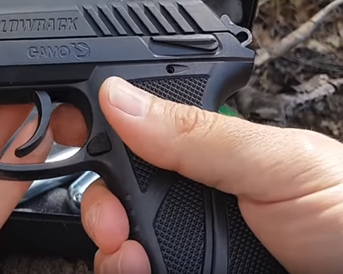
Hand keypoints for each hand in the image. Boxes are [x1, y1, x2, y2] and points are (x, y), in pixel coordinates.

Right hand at [74, 77, 342, 273]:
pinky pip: (133, 270)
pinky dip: (124, 270)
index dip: (99, 131)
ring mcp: (184, 242)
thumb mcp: (277, 164)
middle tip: (113, 219)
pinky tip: (137, 269)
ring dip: (109, 245)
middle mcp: (190, 195)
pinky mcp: (180, 270)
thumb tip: (118, 95)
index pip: (136, 132)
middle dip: (99, 201)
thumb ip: (196, 132)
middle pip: (115, 188)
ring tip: (130, 254)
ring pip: (117, 238)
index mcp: (209, 151)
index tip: (75, 135)